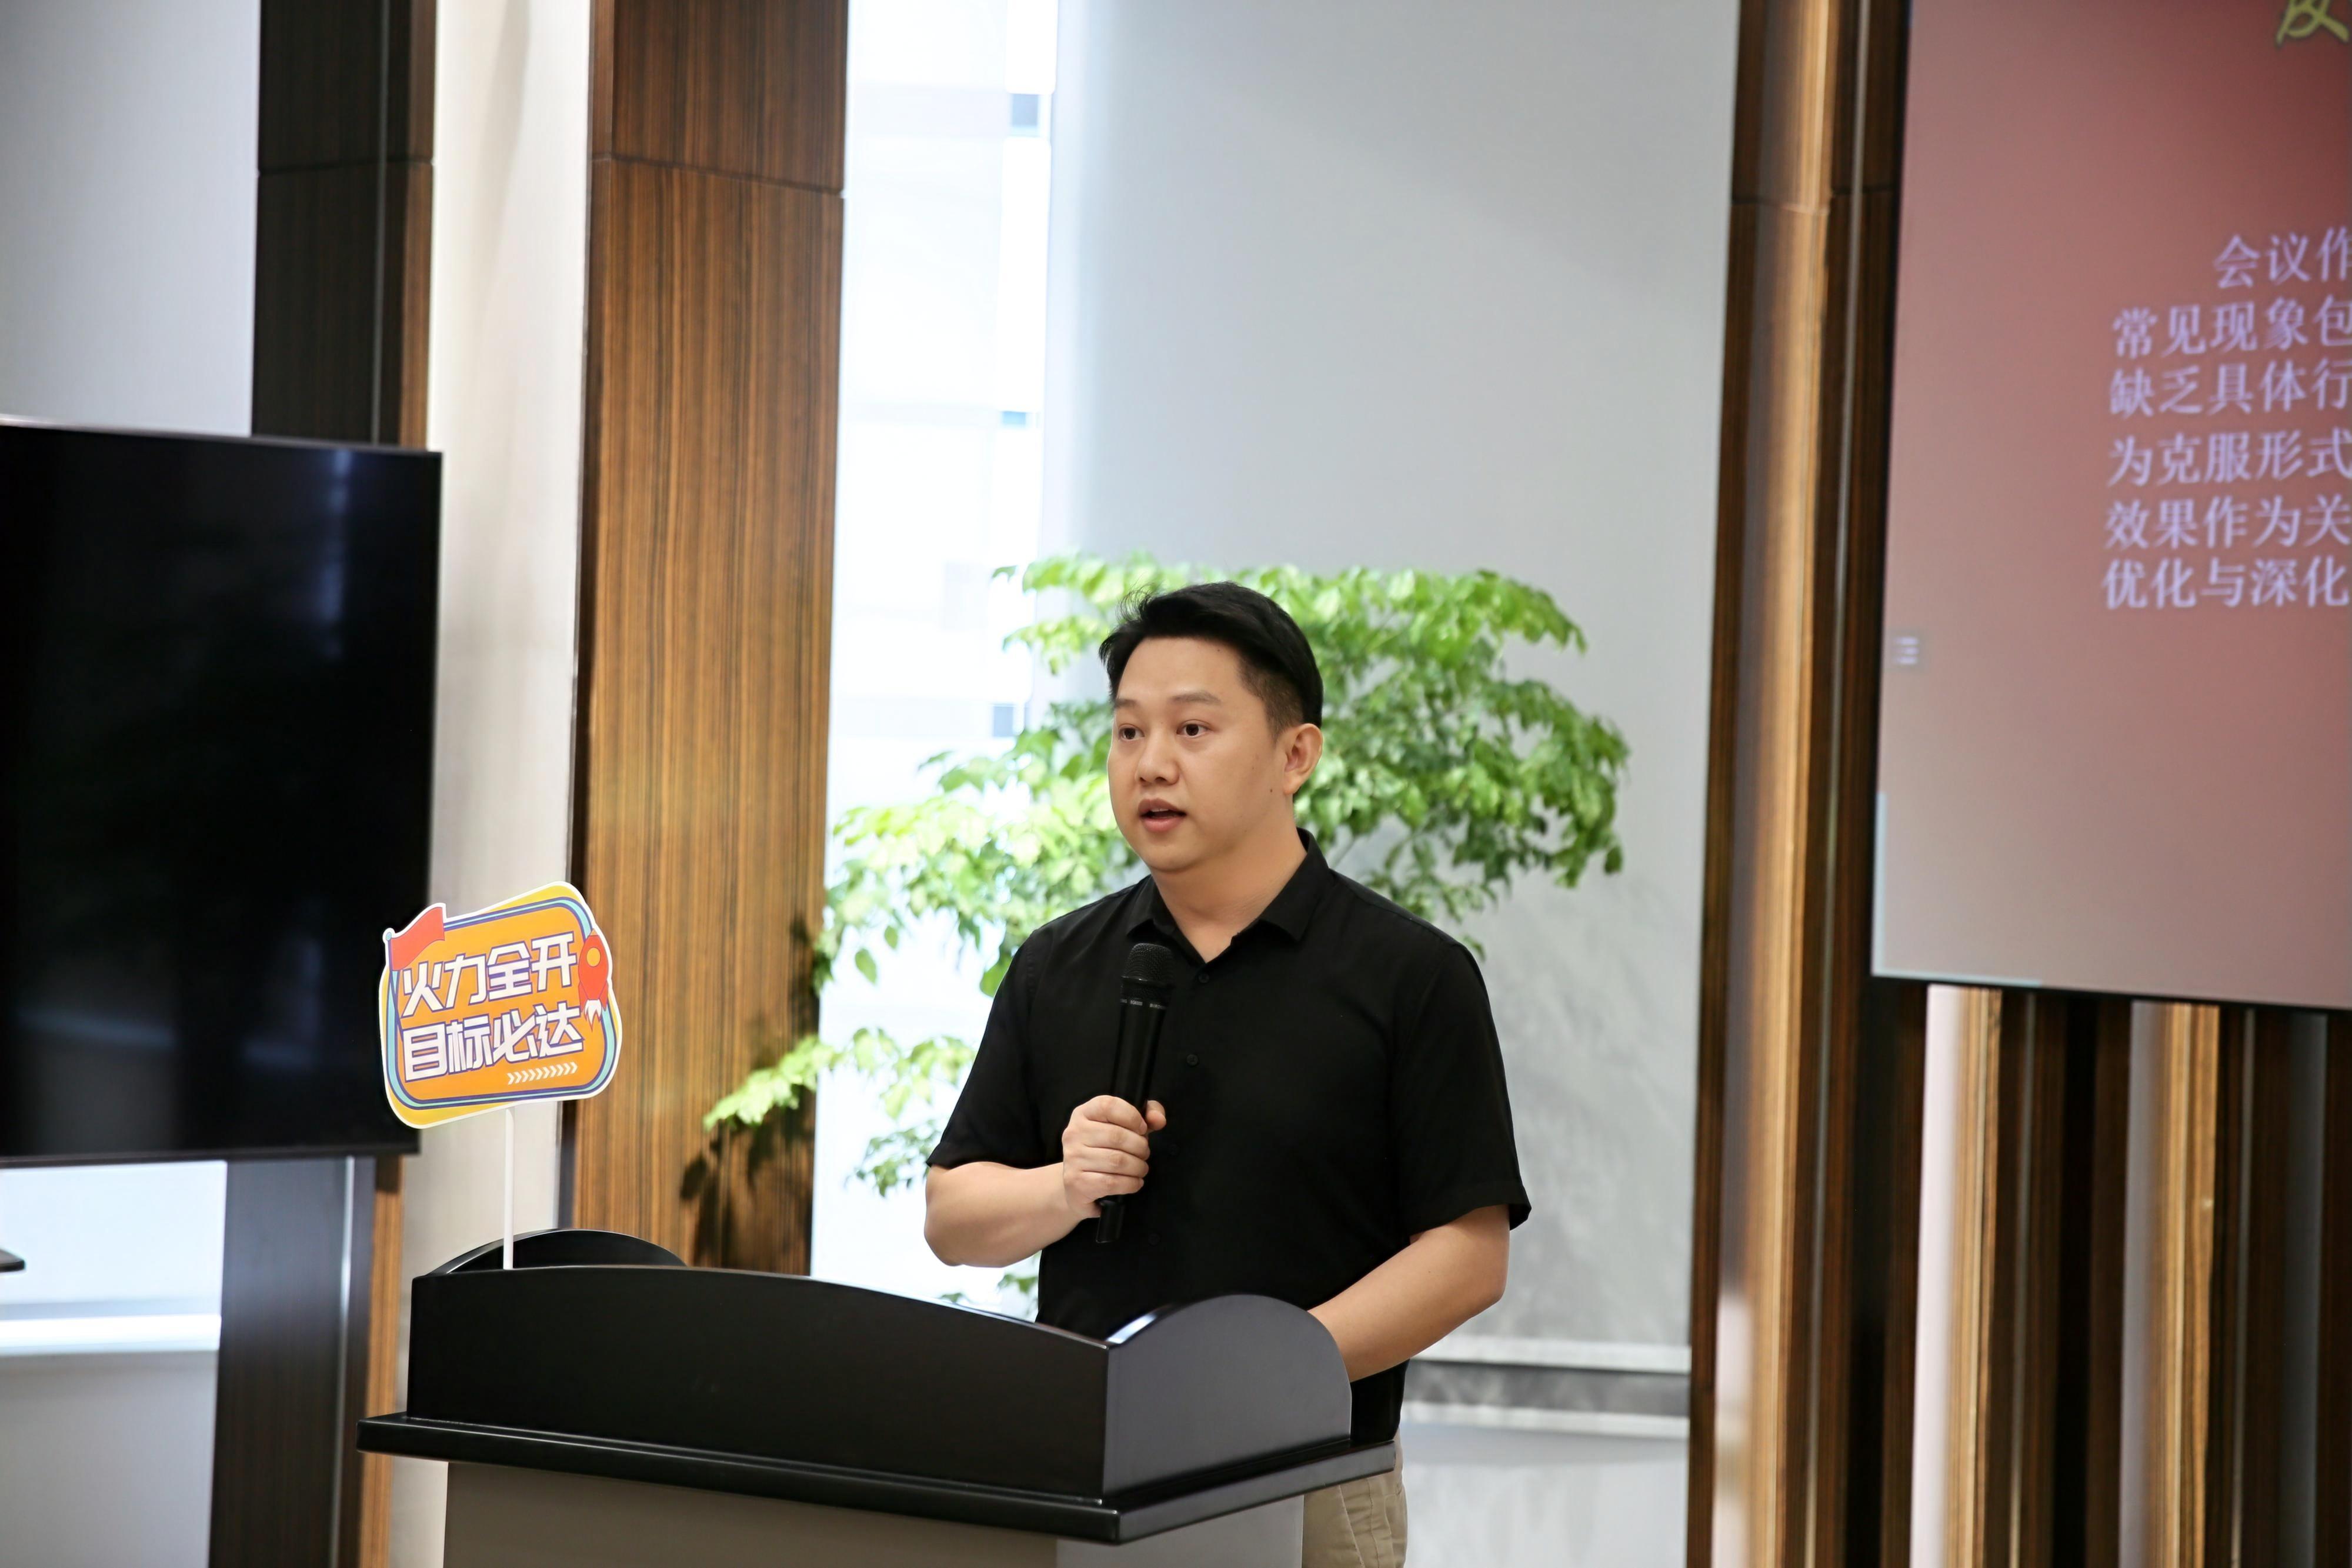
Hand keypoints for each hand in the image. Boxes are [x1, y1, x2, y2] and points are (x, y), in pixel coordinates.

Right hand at [1059, 1095, 1167, 1220]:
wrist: (1078, 1186)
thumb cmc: (1103, 1151)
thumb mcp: (1123, 1128)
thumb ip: (1145, 1116)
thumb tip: (1159, 1119)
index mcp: (1083, 1114)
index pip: (1108, 1105)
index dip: (1132, 1116)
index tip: (1142, 1129)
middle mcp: (1074, 1133)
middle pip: (1117, 1136)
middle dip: (1140, 1147)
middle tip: (1144, 1153)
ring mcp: (1073, 1158)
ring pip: (1117, 1161)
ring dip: (1138, 1167)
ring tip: (1140, 1168)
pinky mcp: (1076, 1182)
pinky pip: (1112, 1182)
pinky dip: (1131, 1183)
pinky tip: (1134, 1182)